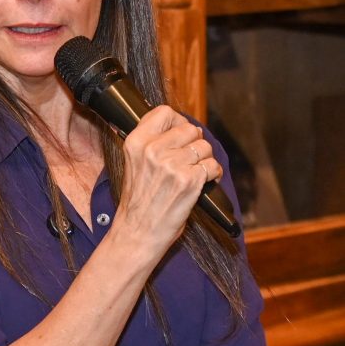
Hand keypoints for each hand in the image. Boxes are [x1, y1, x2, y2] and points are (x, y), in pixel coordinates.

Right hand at [116, 108, 222, 255]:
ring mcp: (172, 165)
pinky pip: (212, 166)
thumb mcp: (132, 165)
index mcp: (135, 143)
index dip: (177, 122)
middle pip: (190, 129)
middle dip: (194, 143)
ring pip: (204, 147)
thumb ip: (150, 143)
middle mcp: (152, 151)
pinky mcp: (189, 181)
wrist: (137, 233)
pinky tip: (203, 183)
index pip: (164, 112)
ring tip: (195, 174)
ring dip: (205, 160)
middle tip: (189, 159)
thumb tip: (179, 128)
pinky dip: (213, 175)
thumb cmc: (137, 203)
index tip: (180, 134)